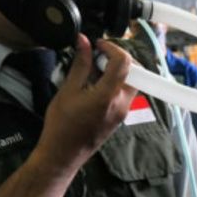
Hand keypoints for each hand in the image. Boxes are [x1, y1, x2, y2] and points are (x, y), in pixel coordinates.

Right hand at [35, 35, 136, 172]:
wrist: (63, 154)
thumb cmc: (62, 126)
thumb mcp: (68, 90)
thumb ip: (80, 64)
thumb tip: (84, 43)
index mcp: (108, 95)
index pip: (124, 62)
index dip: (112, 48)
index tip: (98, 45)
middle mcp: (121, 103)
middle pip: (134, 71)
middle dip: (118, 59)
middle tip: (99, 57)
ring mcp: (123, 112)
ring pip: (131, 82)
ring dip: (118, 72)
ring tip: (95, 72)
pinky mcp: (120, 117)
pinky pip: (125, 94)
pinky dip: (116, 83)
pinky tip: (96, 85)